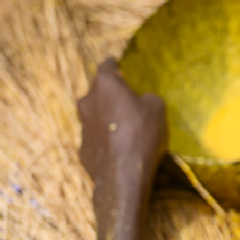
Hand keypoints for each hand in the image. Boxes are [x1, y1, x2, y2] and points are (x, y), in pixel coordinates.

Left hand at [78, 58, 168, 190]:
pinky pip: (96, 139)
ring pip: (95, 116)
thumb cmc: (141, 133)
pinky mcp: (83, 150)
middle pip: (98, 92)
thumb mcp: (157, 108)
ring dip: (107, 118)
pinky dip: (105, 141)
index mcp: (104, 85)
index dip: (114, 64)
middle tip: (126, 100)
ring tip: (124, 128)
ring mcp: (82, 128)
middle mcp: (88, 102)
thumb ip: (147, 98)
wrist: (122, 175)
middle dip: (110, 94)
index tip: (118, 64)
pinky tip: (119, 150)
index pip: (107, 66)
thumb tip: (142, 101)